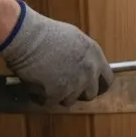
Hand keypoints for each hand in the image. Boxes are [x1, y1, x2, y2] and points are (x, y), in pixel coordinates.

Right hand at [0, 1, 114, 106]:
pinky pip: (50, 103)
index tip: (90, 88)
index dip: (97, 86)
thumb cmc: (46, 33)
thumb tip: (84, 65)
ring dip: (59, 96)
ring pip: (70, 100)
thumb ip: (84, 56)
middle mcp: (89, 72)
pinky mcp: (57, 94)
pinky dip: (41, 98)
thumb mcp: (75, 39)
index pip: (107, 80)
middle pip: (90, 94)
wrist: (28, 37)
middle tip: (65, 88)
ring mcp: (74, 84)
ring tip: (46, 83)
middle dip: (78, 93)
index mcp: (95, 56)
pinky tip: (35, 87)